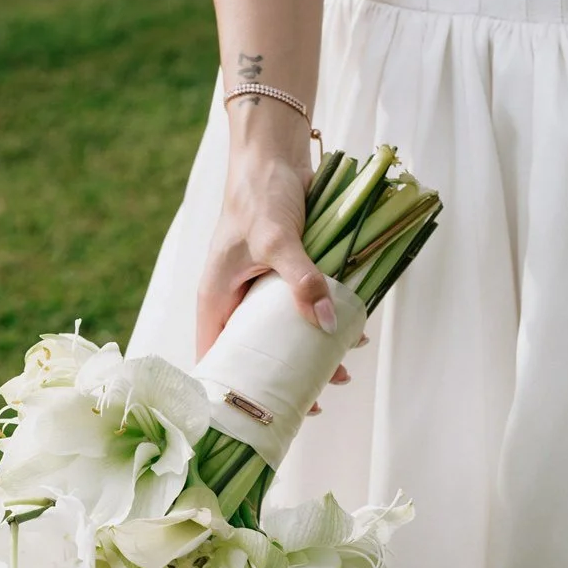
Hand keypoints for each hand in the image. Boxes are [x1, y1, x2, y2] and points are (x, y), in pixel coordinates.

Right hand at [196, 144, 352, 409]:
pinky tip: (351, 330)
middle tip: (316, 398)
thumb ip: (302, 281)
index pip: (216, 359)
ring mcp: (262, 289)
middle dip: (285, 377)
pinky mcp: (287, 276)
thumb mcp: (277, 240)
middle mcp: (236, 300)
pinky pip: (304, 309)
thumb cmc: (259, 195)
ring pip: (283, 334)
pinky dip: (325, 322)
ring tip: (341, 369)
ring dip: (312, 352)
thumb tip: (329, 326)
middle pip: (256, 354)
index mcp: (216, 300)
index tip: (265, 413)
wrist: (275, 154)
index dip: (236, 391)